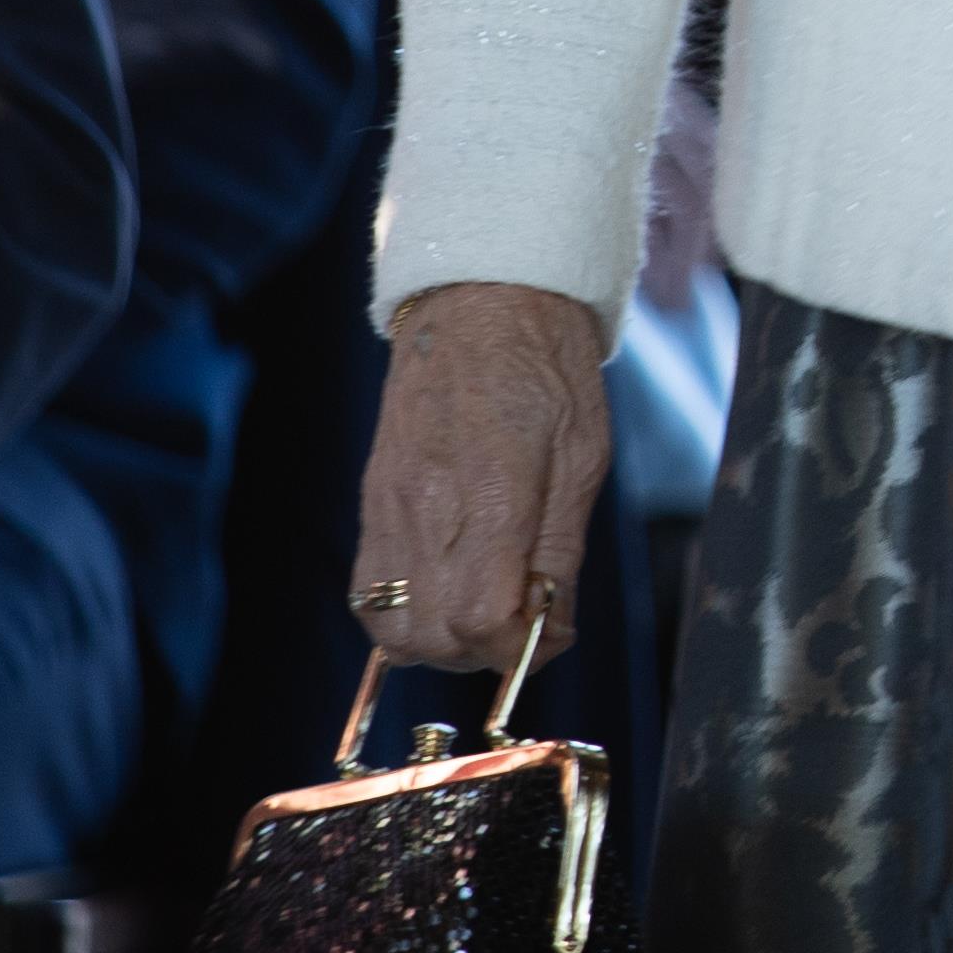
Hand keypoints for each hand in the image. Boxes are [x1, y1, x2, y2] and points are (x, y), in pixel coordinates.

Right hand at [353, 281, 612, 673]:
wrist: (480, 300)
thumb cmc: (546, 368)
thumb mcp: (583, 456)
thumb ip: (560, 552)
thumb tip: (551, 630)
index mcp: (491, 495)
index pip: (482, 619)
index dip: (520, 648)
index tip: (549, 633)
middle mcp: (427, 510)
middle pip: (434, 639)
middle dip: (483, 652)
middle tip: (522, 620)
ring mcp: (388, 509)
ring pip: (391, 629)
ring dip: (439, 641)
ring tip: (484, 605)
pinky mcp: (371, 503)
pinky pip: (368, 593)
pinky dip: (405, 614)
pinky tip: (447, 587)